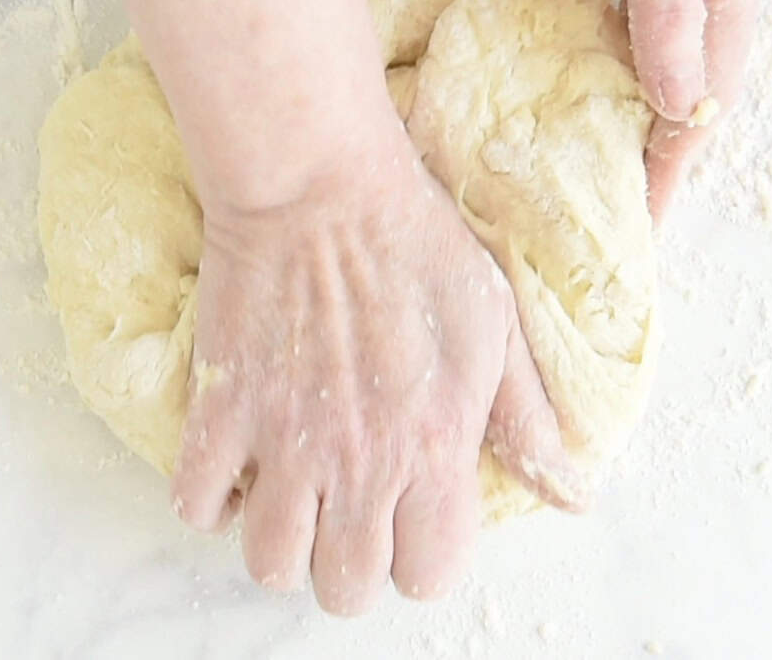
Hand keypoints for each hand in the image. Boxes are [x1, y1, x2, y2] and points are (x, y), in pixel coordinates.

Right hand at [171, 127, 584, 614]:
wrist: (321, 184)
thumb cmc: (417, 244)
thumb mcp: (495, 327)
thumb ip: (528, 423)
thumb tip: (574, 496)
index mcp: (434, 446)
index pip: (429, 575)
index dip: (423, 560)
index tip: (414, 523)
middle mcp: (358, 462)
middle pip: (346, 588)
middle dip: (353, 567)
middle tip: (352, 515)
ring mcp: (282, 440)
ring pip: (270, 564)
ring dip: (284, 545)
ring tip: (296, 501)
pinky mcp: (222, 410)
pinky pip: (197, 504)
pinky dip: (215, 501)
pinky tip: (243, 468)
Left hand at [601, 0, 771, 219]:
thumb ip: (670, 5)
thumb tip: (676, 101)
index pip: (709, 95)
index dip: (676, 162)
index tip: (648, 220)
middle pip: (698, 79)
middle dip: (664, 144)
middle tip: (626, 201)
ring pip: (672, 45)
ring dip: (644, 99)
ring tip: (612, 150)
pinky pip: (648, 8)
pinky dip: (627, 48)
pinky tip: (602, 63)